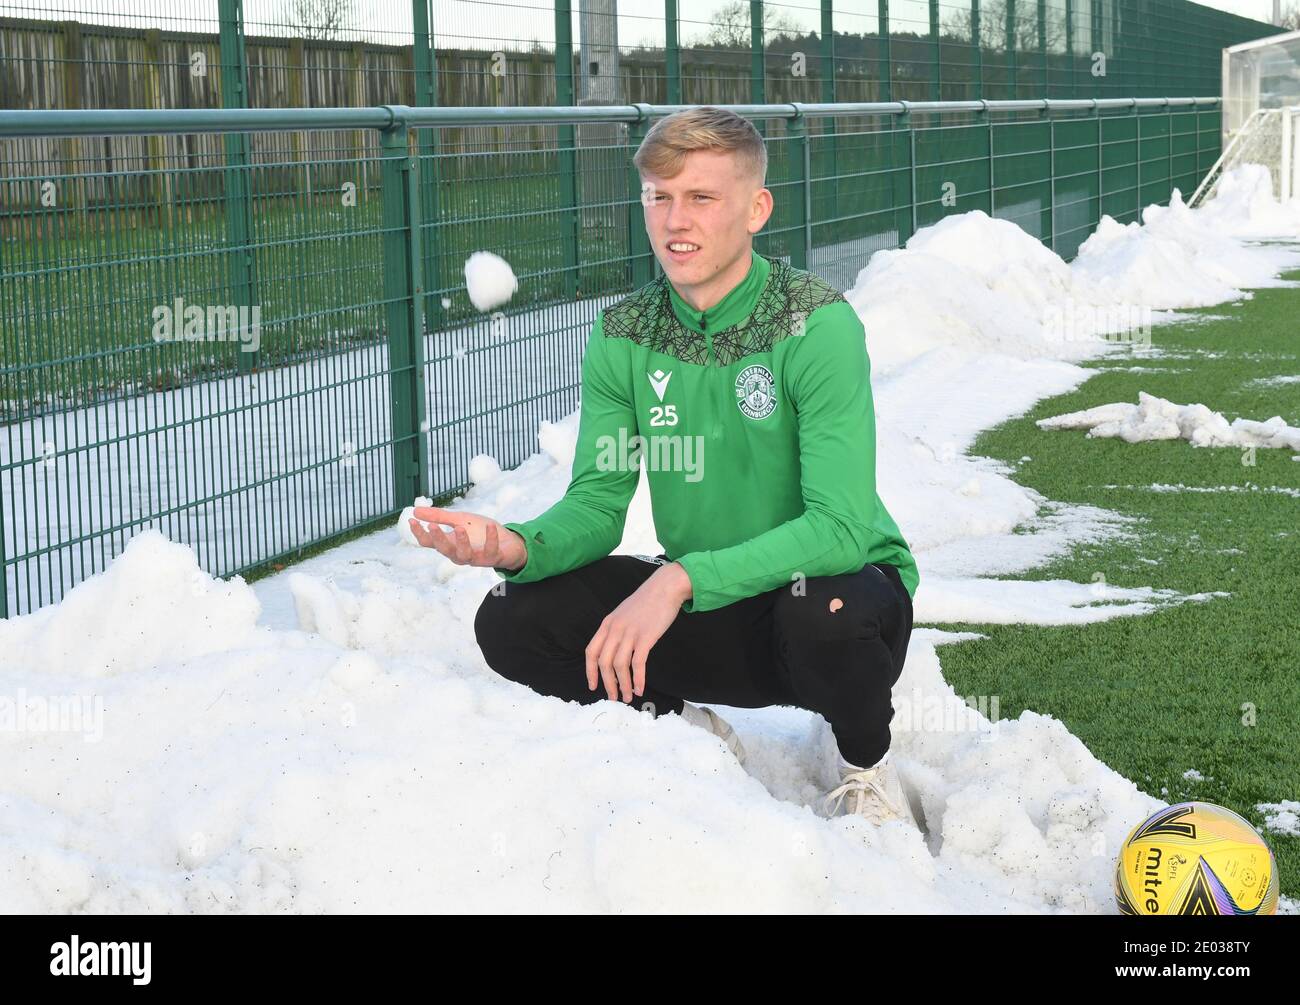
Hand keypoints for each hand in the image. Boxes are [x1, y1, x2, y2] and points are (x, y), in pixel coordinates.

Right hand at [408, 505, 526, 570]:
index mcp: (450, 544)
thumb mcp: (460, 520)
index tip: (413, 520)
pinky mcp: (492, 557)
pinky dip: (491, 539)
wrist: (508, 542)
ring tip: (460, 528)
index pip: (430, 542)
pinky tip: (490, 525)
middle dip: (438, 539)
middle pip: (444, 550)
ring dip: (461, 542)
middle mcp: (459, 554)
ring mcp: (476, 558)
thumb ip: (440, 517)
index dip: (420, 533)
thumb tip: (415, 511)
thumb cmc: (480, 532)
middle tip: (432, 526)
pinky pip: (490, 550)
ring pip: (464, 555)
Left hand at [585, 562, 692, 702]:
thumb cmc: (646, 602)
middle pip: (604, 663)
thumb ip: (615, 629)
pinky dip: (638, 679)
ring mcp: (630, 633)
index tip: (593, 686)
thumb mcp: (623, 613)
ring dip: (623, 685)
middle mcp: (615, 629)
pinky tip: (640, 688)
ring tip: (628, 696)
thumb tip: (613, 651)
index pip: (591, 652)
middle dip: (608, 684)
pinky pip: (638, 664)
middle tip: (614, 697)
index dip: (590, 672)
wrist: (664, 588)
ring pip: (620, 666)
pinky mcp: (646, 637)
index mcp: (607, 624)